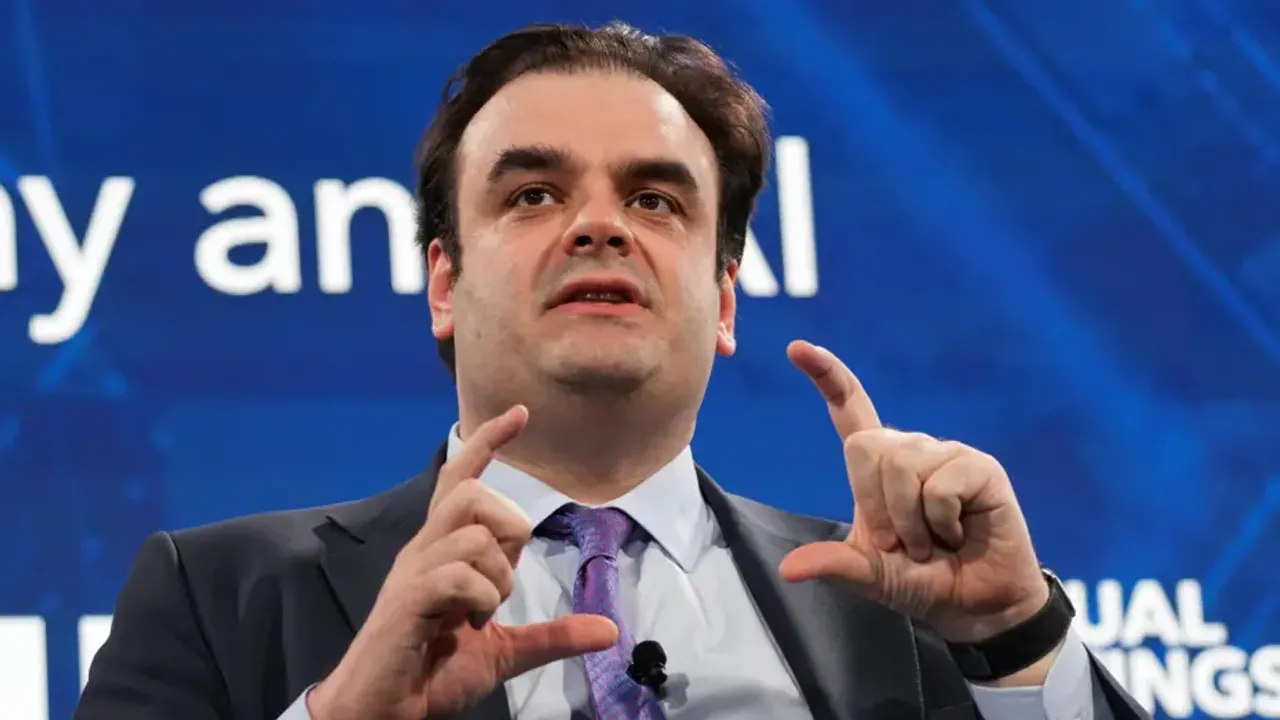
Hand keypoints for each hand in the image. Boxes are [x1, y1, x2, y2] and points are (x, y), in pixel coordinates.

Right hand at [308, 406, 617, 719]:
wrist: (382, 712)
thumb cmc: (432, 673)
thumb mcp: (505, 652)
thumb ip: (552, 636)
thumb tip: (610, 631)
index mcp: (442, 551)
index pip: (461, 477)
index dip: (488, 442)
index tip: (521, 413)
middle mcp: (424, 549)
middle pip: (473, 493)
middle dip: (509, 528)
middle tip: (504, 579)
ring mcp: (412, 572)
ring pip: (470, 529)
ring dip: (496, 573)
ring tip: (483, 611)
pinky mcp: (406, 600)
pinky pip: (455, 573)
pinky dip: (478, 596)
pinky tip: (469, 623)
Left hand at [778, 341, 1049, 648]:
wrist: (975, 605)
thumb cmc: (922, 581)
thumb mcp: (869, 574)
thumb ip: (833, 564)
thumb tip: (787, 570)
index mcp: (878, 465)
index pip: (849, 408)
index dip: (826, 375)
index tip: (798, 348)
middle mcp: (911, 449)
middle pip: (867, 447)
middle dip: (875, 506)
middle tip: (899, 543)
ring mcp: (947, 454)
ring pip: (901, 468)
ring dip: (909, 523)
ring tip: (933, 543)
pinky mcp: (979, 467)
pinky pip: (939, 486)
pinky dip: (940, 522)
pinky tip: (959, 532)